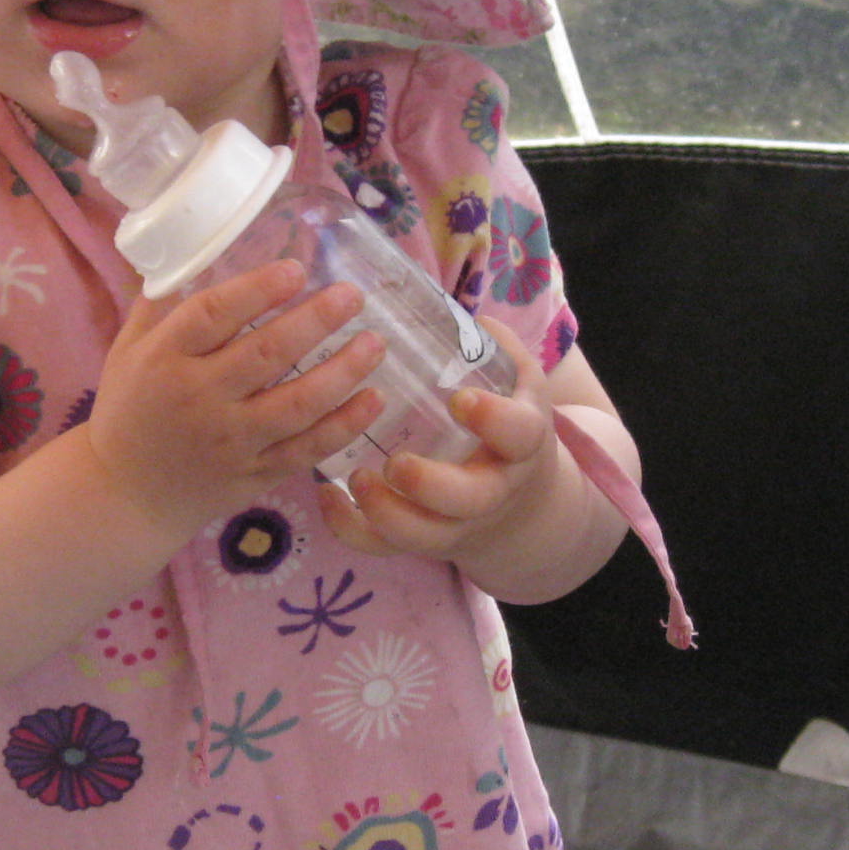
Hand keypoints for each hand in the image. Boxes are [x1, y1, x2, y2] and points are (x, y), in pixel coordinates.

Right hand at [85, 258, 386, 536]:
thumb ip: (160, 305)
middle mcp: (199, 398)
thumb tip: (193, 249)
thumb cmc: (128, 413)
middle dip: (316, 320)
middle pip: (267, 354)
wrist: (124, 495)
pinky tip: (374, 398)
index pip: (213, 315)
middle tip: (352, 296)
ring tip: (374, 343)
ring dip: (343, 371)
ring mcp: (231, 441)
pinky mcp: (255, 474)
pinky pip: (307, 449)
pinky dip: (345, 425)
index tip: (296, 270)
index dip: (258, 290)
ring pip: (297, 403)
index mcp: (164, 360)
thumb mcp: (127, 353)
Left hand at [317, 319, 572, 573]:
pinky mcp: (424, 537)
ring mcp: (457, 520)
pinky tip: (328, 496)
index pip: (518, 435)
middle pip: (468, 501)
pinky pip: (387, 548)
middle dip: (430, 486)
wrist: (520, 492)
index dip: (494, 421)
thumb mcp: (513, 380)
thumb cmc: (506, 418)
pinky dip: (353, 530)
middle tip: (396, 463)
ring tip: (355, 480)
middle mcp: (493, 488)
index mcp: (520, 440)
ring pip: (425, 536)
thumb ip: (484, 344)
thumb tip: (437, 301)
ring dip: (387, 514)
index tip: (460, 398)